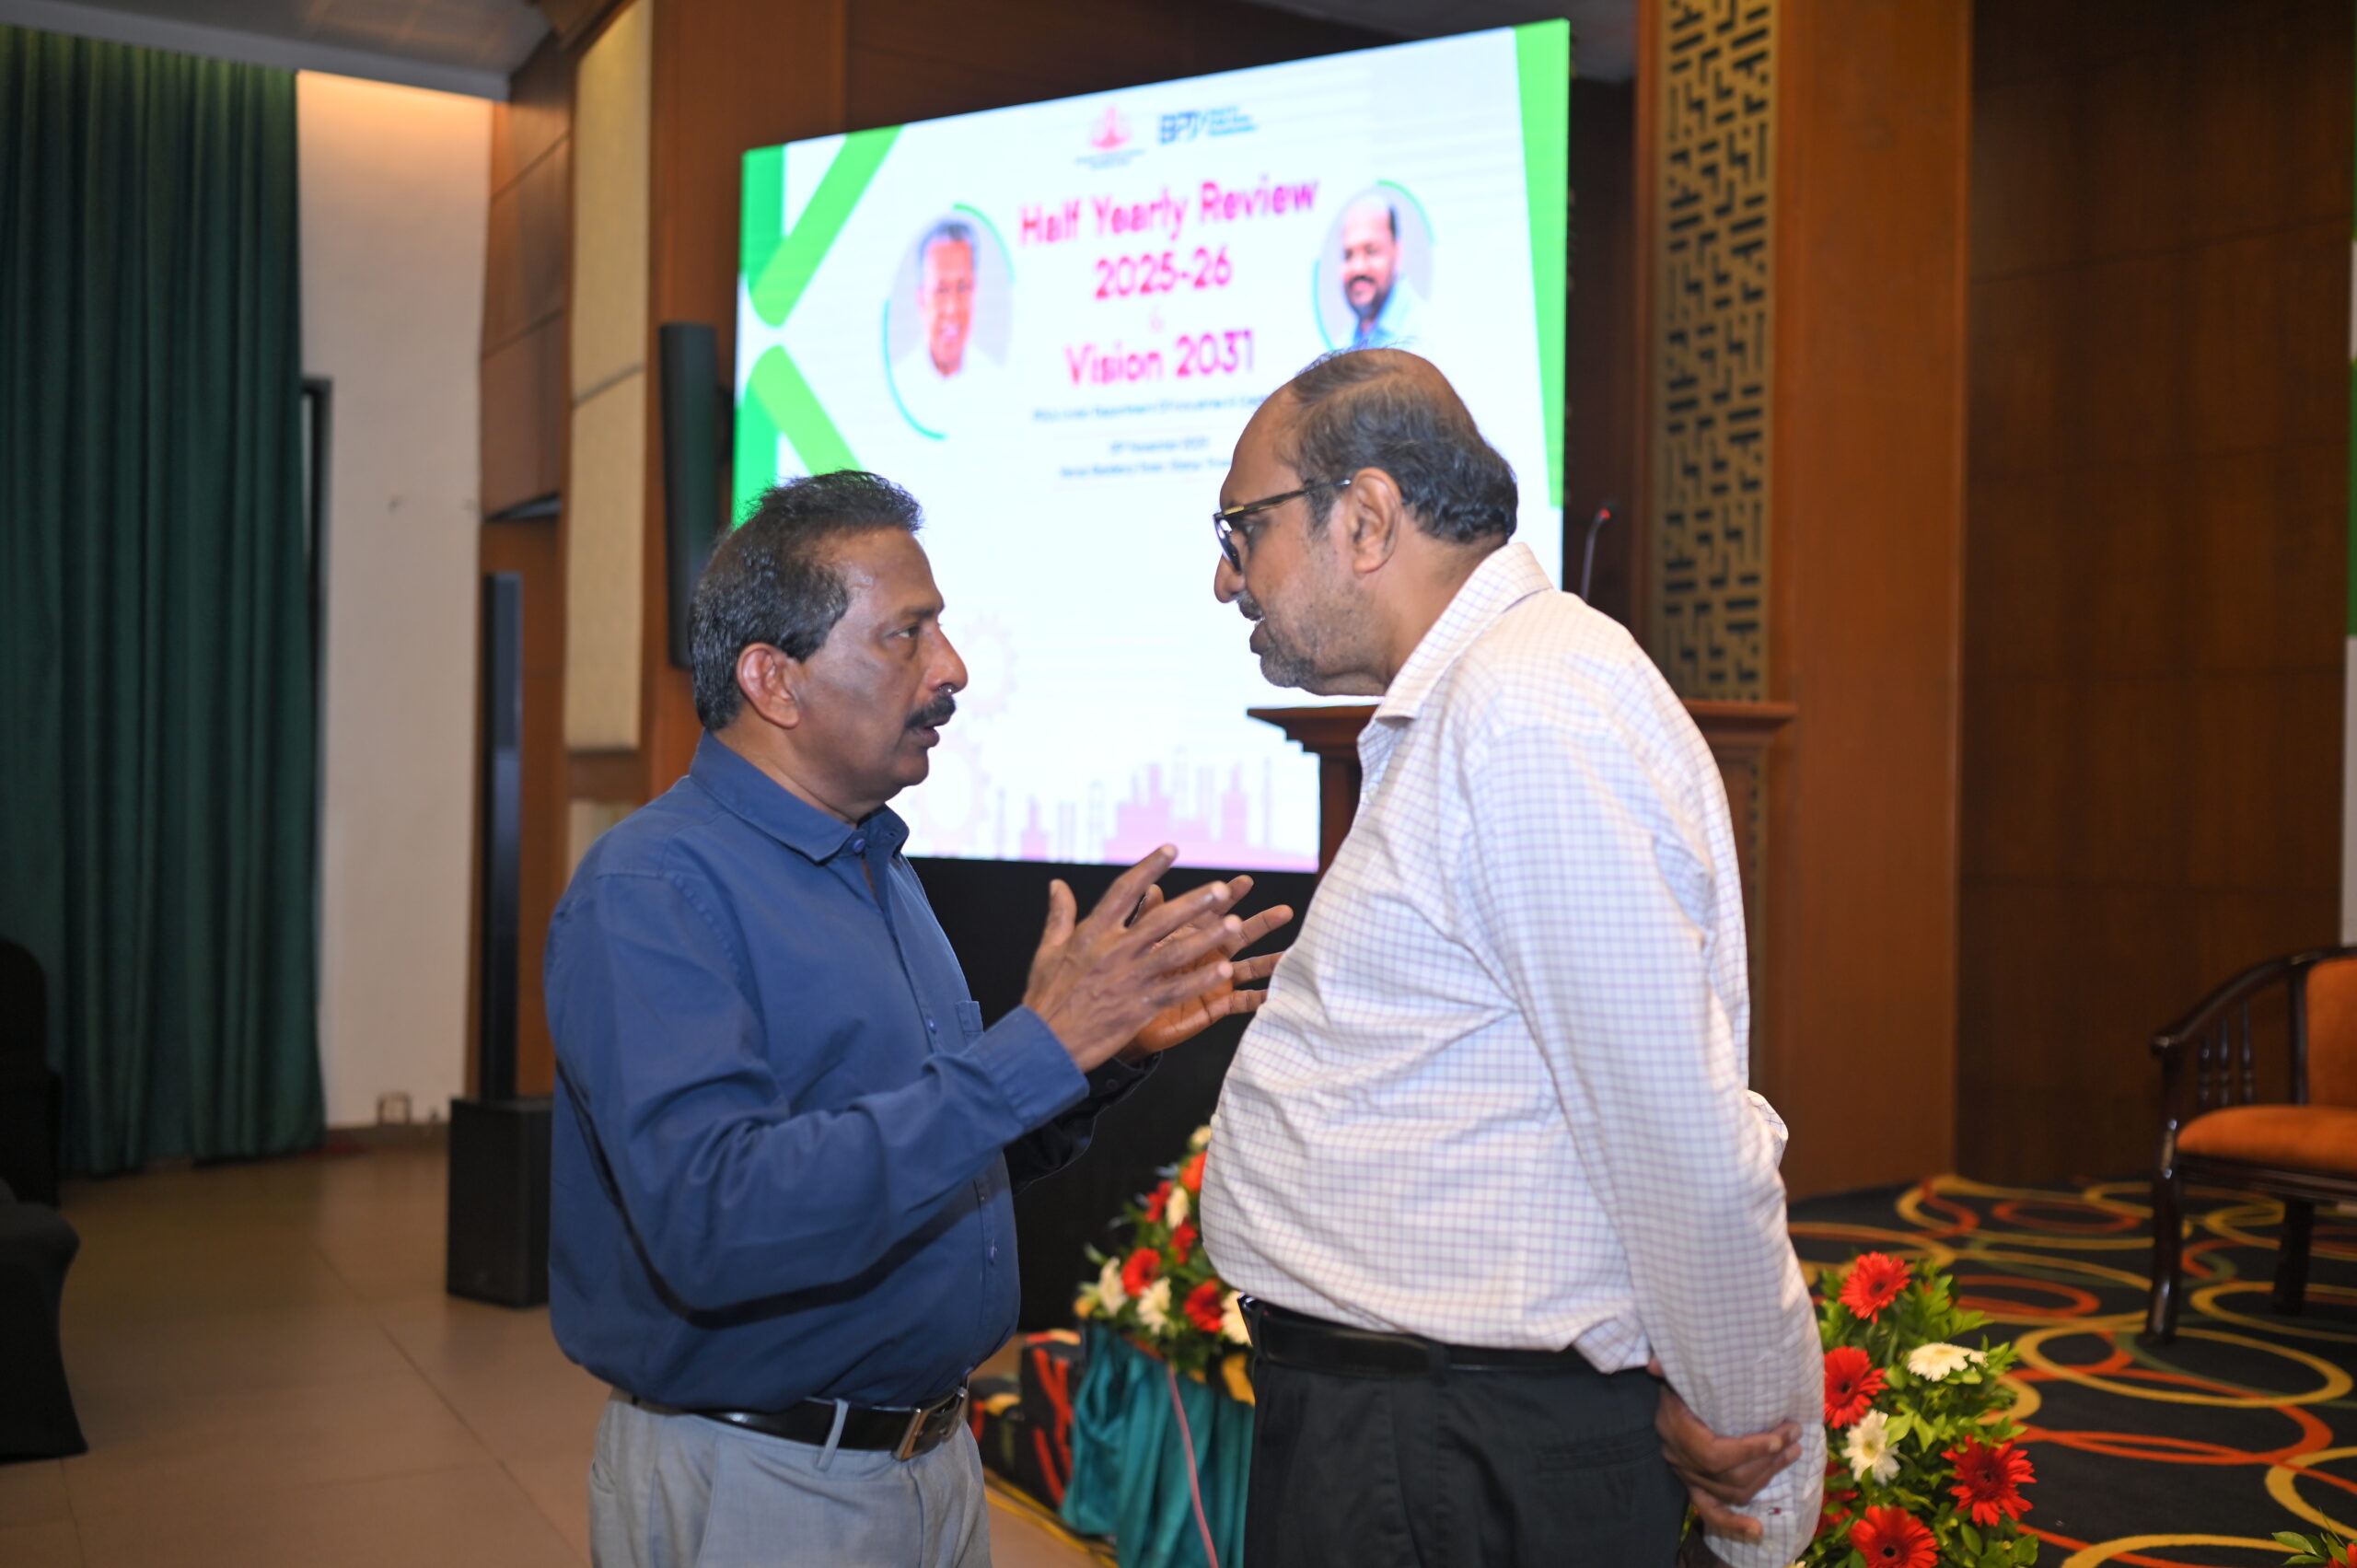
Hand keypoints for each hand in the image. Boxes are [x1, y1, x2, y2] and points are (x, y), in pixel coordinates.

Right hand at [1021, 846, 1248, 1072]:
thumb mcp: (1048, 950)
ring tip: (1235, 925)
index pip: (1125, 891)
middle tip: (1222, 888)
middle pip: (1162, 919)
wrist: (1045, 1043)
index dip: (1149, 867)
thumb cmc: (1046, 997)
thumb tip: (1057, 884)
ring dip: (1207, 938)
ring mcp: (1129, 978)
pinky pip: (1176, 989)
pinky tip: (1223, 969)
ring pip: (1176, 952)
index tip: (1171, 849)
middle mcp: (1115, 951)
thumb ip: (1059, 915)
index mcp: (1093, 933)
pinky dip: (1200, 979)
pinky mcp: (1139, 1006)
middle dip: (1194, 903)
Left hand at [1121, 874, 1293, 1060]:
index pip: (1214, 911)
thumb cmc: (1131, 978)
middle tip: (1284, 912)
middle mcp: (1208, 954)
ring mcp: (1216, 980)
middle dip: (1262, 924)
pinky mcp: (1217, 1004)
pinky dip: (1260, 998)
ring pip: (1249, 967)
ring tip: (1293, 956)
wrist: (1126, 1017)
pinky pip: (1243, 1002)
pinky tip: (1278, 995)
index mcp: (1190, 935)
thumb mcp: (1140, 946)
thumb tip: (1152, 888)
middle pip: (1240, 935)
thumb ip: (1148, 919)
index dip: (1229, 896)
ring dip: (1270, 961)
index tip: (1245, 881)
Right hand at [1650, 1358, 1801, 1542]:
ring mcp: (1687, 1477)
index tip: (1780, 1437)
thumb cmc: (1672, 1384)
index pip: (1716, 1455)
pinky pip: (1712, 1512)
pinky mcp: (1694, 1487)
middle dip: (1769, 1458)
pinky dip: (1735, 1524)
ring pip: (1732, 1491)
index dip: (1751, 1450)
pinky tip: (1758, 1531)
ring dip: (1767, 1474)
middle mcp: (1681, 1461)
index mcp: (1675, 1433)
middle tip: (1795, 1436)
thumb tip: (1656, 1363)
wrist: (1658, 1401)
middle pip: (1731, 1475)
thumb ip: (1667, 1369)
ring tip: (1792, 1453)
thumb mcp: (1671, 1375)